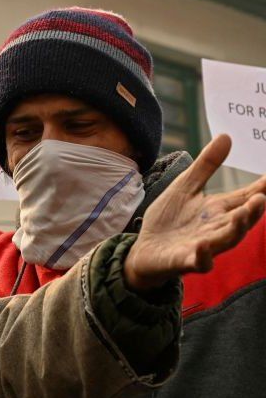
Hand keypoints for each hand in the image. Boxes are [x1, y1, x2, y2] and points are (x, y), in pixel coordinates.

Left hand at [125, 135, 265, 290]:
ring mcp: (203, 247)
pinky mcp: (185, 261)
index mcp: (219, 210)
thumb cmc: (168, 219)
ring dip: (237, 228)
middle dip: (254, 210)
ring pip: (226, 240)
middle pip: (241, 221)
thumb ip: (206, 165)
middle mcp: (216, 229)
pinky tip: (204, 244)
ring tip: (244, 213)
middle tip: (263, 196)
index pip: (246, 198)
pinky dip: (204, 255)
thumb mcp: (185, 187)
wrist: (144, 249)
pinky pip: (200, 262)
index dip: (263, 188)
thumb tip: (227, 136)